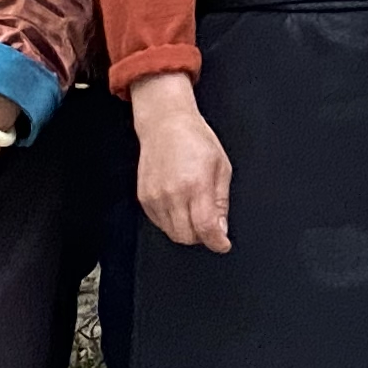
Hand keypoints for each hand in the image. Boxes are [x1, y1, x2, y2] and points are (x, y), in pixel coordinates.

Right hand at [128, 75, 231, 253]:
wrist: (165, 124)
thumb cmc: (194, 139)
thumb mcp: (221, 167)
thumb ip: (222, 201)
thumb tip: (222, 227)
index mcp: (196, 185)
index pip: (205, 228)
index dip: (217, 242)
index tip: (223, 244)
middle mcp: (173, 193)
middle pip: (187, 236)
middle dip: (202, 237)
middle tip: (210, 225)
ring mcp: (155, 197)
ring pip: (172, 233)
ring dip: (187, 231)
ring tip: (195, 212)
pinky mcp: (144, 198)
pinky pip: (159, 223)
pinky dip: (172, 222)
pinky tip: (180, 206)